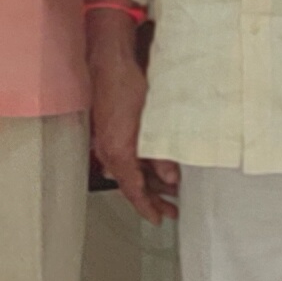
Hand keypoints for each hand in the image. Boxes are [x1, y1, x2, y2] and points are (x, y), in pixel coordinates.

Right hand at [86, 26, 173, 224]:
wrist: (110, 61)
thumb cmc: (128, 86)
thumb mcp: (152, 123)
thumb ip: (161, 154)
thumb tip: (170, 179)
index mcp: (118, 152)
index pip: (133, 190)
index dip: (147, 207)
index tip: (160, 219)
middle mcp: (109, 150)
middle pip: (132, 183)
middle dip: (153, 198)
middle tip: (172, 210)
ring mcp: (109, 140)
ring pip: (131, 170)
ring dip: (150, 181)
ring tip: (171, 191)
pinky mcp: (112, 130)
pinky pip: (128, 156)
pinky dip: (143, 165)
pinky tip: (158, 166)